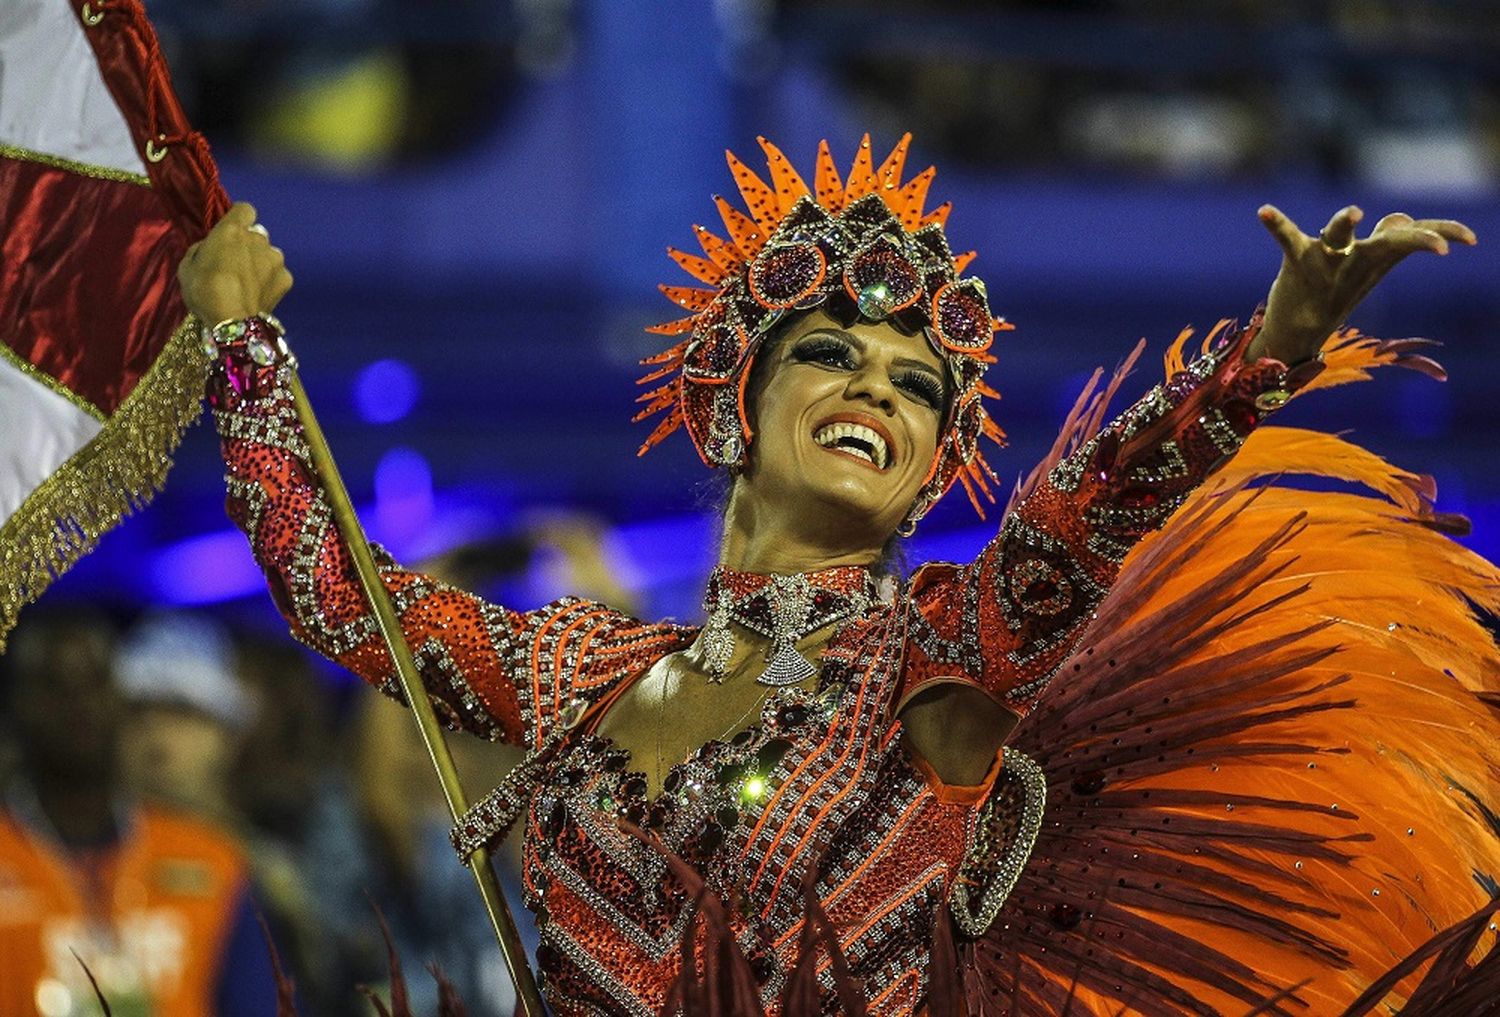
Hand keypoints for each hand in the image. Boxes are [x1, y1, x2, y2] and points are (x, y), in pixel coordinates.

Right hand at [177, 202, 292, 323]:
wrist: (231, 320)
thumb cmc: (203, 289)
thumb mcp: (188, 264)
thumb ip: (204, 248)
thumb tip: (212, 248)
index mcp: (232, 230)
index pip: (245, 210)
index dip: (239, 219)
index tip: (231, 232)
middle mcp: (259, 239)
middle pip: (256, 235)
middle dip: (248, 245)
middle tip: (234, 265)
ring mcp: (276, 258)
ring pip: (269, 254)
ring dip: (260, 262)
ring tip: (248, 283)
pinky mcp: (287, 278)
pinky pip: (278, 274)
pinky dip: (270, 280)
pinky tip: (259, 294)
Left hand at [1247, 204, 1475, 363]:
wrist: (1298, 333)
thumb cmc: (1335, 291)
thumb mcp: (1366, 268)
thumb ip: (1384, 240)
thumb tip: (1401, 219)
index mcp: (1377, 258)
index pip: (1416, 238)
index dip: (1444, 233)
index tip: (1469, 240)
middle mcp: (1357, 258)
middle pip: (1392, 241)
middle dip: (1416, 239)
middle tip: (1437, 246)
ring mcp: (1327, 260)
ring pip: (1340, 235)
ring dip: (1345, 223)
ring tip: (1352, 213)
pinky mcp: (1298, 261)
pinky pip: (1288, 237)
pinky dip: (1277, 223)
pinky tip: (1263, 211)